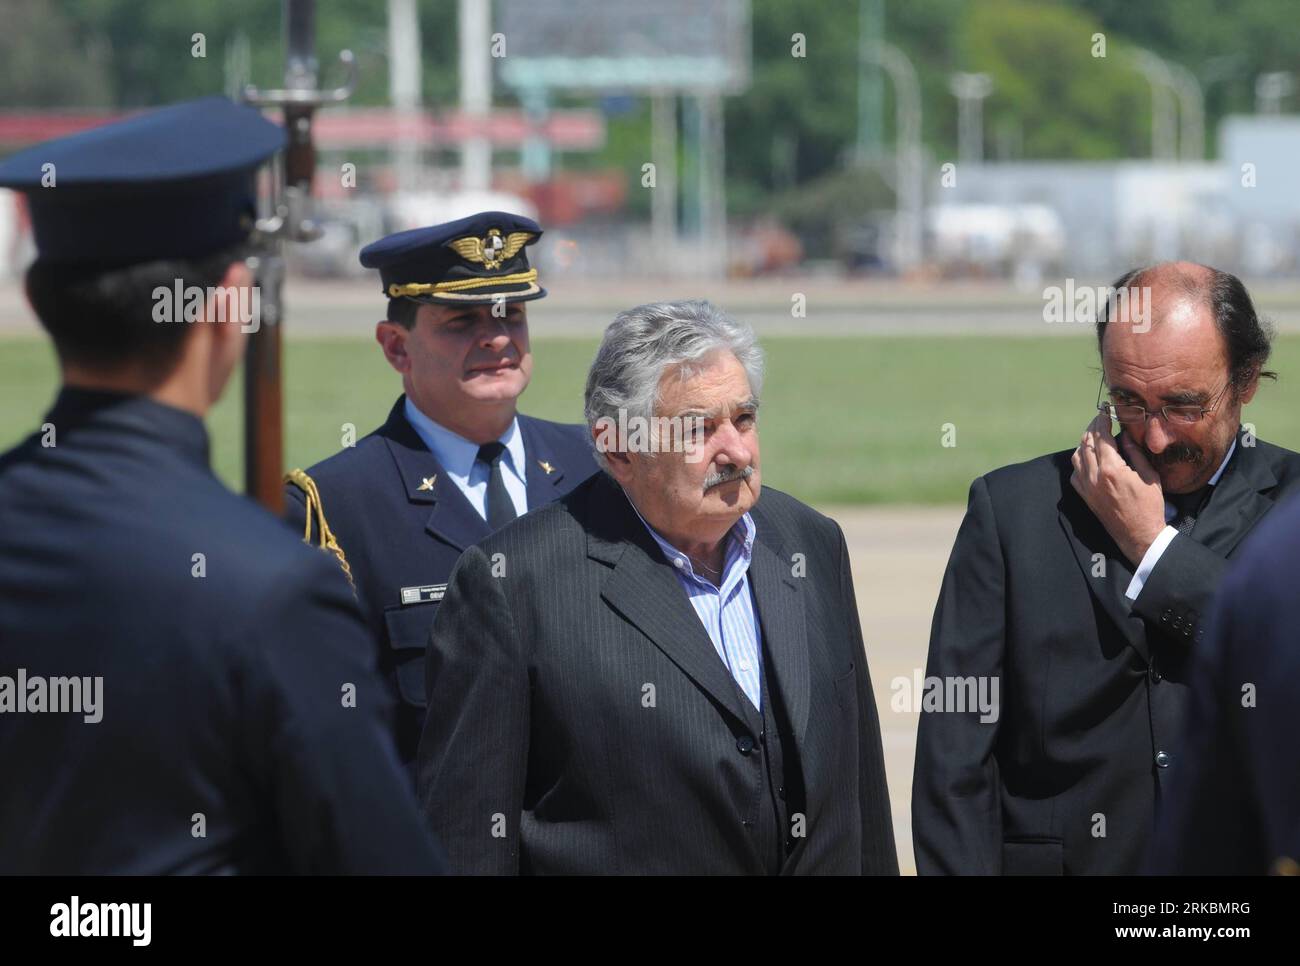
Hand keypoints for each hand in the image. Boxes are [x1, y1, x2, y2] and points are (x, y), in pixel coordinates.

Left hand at [1070, 414, 1166, 564]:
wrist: (1138, 535)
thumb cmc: (1149, 506)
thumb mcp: (1149, 476)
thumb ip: (1135, 453)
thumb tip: (1124, 435)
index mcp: (1111, 469)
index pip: (1101, 436)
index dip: (1102, 419)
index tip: (1105, 409)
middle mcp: (1093, 476)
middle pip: (1086, 443)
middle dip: (1093, 427)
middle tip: (1101, 417)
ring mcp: (1086, 487)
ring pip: (1077, 455)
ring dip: (1085, 442)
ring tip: (1095, 434)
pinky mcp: (1084, 495)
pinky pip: (1075, 472)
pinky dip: (1080, 459)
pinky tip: (1089, 455)